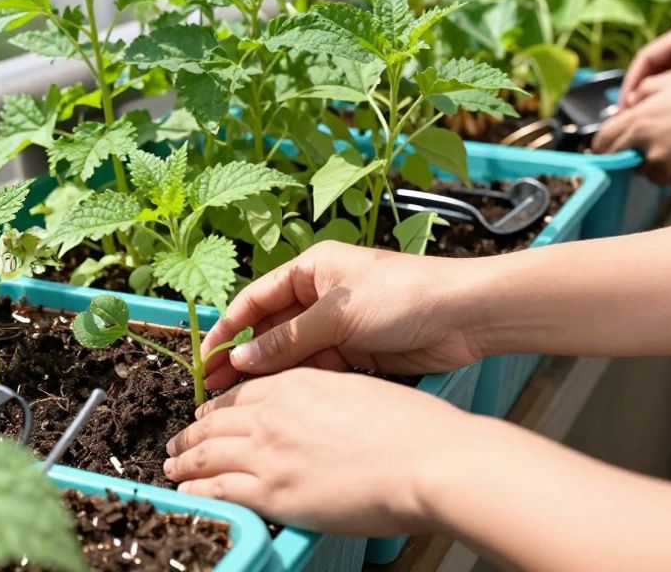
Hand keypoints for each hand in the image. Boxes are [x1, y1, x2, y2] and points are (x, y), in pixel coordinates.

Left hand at [164, 368, 474, 535]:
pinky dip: (197, 490)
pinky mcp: (272, 491)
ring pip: (208, 453)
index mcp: (298, 383)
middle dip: (192, 432)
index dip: (220, 405)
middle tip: (178, 441)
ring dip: (184, 460)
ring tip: (171, 467)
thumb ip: (328, 399)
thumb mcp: (360, 391)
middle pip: (217, 420)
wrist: (425, 458)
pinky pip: (219, 488)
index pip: (244, 392)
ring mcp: (268, 451)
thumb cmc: (411, 427)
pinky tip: (185, 494)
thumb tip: (319, 415)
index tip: (208, 413)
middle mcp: (274, 412)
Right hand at [200, 242, 482, 391]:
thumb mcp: (337, 316)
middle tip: (212, 386)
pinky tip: (276, 401)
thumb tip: (242, 358)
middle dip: (243, 355)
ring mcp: (338, 325)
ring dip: (267, 374)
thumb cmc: (403, 296)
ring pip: (291, 352)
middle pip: (270, 328)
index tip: (205, 355)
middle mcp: (321, 294)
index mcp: (311, 269)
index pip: (257, 298)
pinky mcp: (356, 351)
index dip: (228, 326)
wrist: (465, 315)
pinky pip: (316, 367)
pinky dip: (297, 383)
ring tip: (236, 401)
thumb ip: (288, 339)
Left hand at [594, 72, 670, 188]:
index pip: (602, 140)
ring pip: (643, 170)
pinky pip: (665, 179)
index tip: (604, 145)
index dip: (601, 143)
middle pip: (618, 158)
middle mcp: (644, 146)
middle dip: (624, 153)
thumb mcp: (670, 82)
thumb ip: (642, 92)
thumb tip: (629, 103)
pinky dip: (670, 171)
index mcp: (637, 121)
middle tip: (639, 146)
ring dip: (649, 162)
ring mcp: (662, 165)